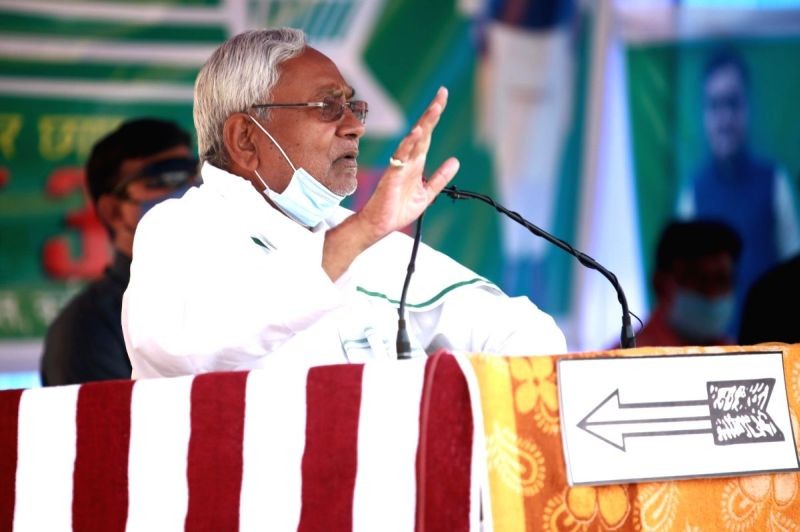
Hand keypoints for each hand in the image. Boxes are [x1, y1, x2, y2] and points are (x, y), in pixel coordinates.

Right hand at [356, 86, 459, 241]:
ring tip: (435, 108)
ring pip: (413, 140)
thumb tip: (455, 161)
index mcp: (416, 163)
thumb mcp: (427, 193)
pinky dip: (408, 144)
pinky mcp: (392, 176)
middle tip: (442, 93)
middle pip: (422, 131)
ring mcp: (399, 166)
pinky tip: (417, 133)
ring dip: (425, 124)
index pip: (428, 135)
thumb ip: (440, 177)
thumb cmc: (398, 209)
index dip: (435, 117)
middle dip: (432, 113)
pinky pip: (401, 157)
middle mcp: (408, 160)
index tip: (442, 98)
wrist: (380, 225)